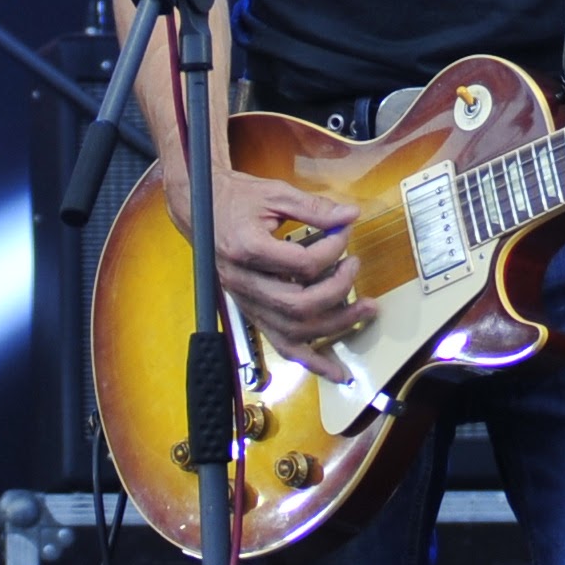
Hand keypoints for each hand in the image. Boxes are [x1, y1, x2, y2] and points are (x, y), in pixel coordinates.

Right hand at [176, 163, 363, 378]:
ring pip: (293, 331)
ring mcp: (246, 302)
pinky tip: (336, 371)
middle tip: (356, 266)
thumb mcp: (275, 193)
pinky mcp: (251, 312)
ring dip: (335, 326)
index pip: (302, 264)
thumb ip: (314, 207)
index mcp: (248, 249)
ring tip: (365, 310)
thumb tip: (350, 215)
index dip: (333, 249)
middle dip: (339, 291)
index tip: (344, 232)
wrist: (200, 210)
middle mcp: (244, 283)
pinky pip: (281, 344)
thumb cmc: (236, 198)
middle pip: (299, 305)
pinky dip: (311, 361)